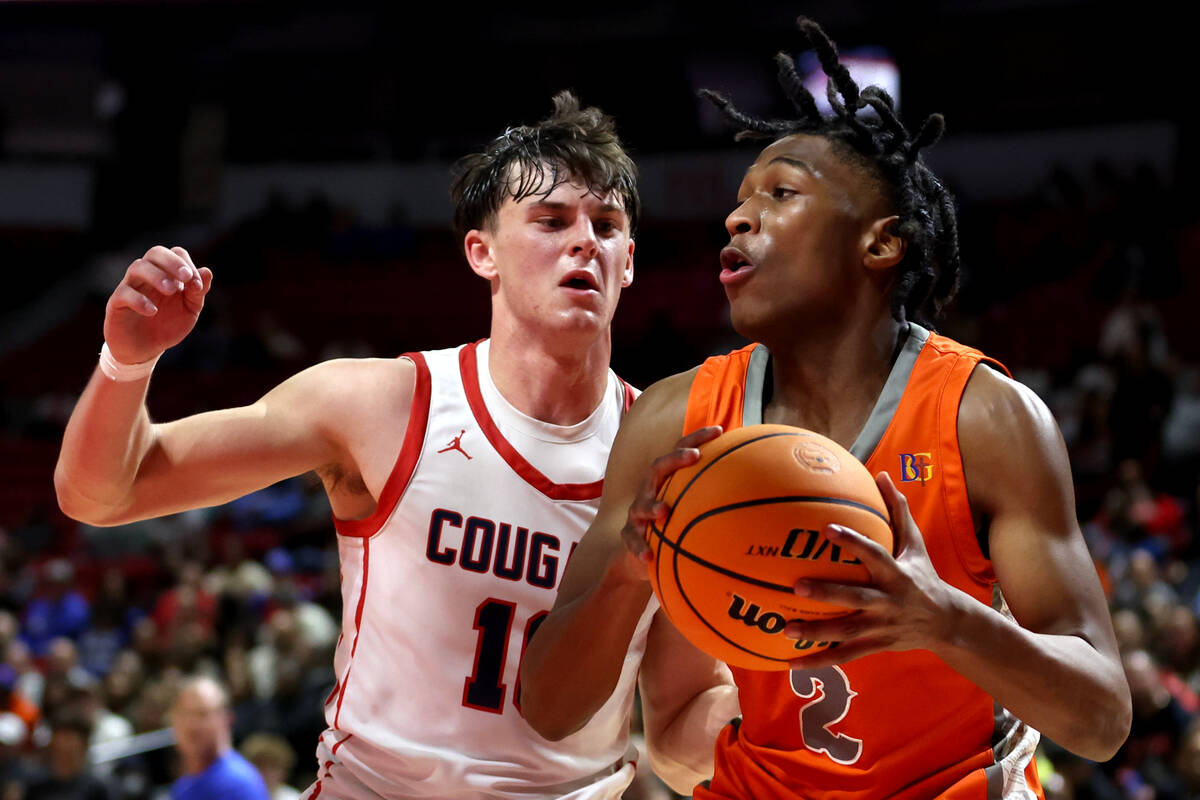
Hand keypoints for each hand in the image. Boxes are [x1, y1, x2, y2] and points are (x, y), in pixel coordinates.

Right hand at [103, 246, 212, 364]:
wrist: (145, 349)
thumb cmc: (167, 325)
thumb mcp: (189, 310)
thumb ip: (197, 292)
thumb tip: (207, 271)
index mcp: (167, 273)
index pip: (175, 253)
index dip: (187, 265)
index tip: (197, 285)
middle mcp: (147, 276)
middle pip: (155, 253)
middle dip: (172, 262)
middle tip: (185, 277)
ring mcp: (130, 287)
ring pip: (137, 267)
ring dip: (156, 276)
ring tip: (171, 290)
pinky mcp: (116, 303)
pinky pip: (124, 293)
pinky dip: (139, 300)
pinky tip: (153, 311)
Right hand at [617, 426, 723, 579]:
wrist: (642, 550)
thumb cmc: (673, 521)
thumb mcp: (690, 504)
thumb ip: (715, 492)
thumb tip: (757, 484)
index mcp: (666, 478)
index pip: (680, 450)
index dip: (697, 438)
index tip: (720, 430)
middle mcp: (649, 490)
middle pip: (657, 468)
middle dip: (675, 459)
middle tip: (694, 456)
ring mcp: (637, 512)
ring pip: (640, 505)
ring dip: (652, 507)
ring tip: (663, 511)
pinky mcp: (630, 535)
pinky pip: (632, 540)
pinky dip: (639, 547)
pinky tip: (649, 556)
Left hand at [783, 471, 964, 668]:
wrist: (947, 623)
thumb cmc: (922, 575)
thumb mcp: (915, 544)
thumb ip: (897, 511)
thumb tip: (882, 474)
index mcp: (896, 573)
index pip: (874, 554)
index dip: (852, 543)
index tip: (826, 530)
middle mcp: (889, 601)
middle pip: (856, 598)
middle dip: (827, 593)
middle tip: (795, 586)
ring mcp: (882, 626)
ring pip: (847, 631)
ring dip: (816, 632)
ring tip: (785, 630)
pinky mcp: (876, 645)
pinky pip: (845, 655)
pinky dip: (819, 660)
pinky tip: (791, 662)